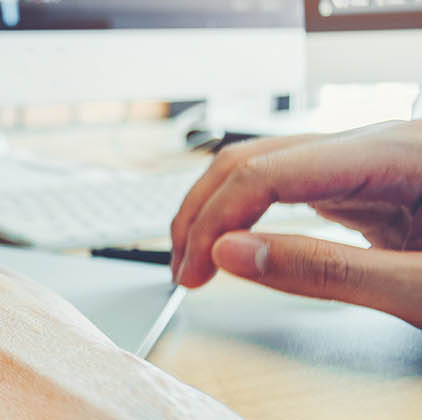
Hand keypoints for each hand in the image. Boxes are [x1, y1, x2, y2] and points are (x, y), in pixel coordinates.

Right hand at [171, 120, 421, 326]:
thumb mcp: (418, 287)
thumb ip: (328, 271)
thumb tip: (233, 254)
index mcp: (394, 154)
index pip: (270, 172)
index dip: (218, 220)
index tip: (195, 271)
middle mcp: (375, 145)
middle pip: (257, 159)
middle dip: (206, 213)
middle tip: (185, 270)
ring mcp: (368, 162)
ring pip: (265, 167)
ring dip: (220, 211)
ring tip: (198, 260)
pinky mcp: (366, 185)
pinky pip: (290, 186)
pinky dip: (251, 216)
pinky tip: (238, 243)